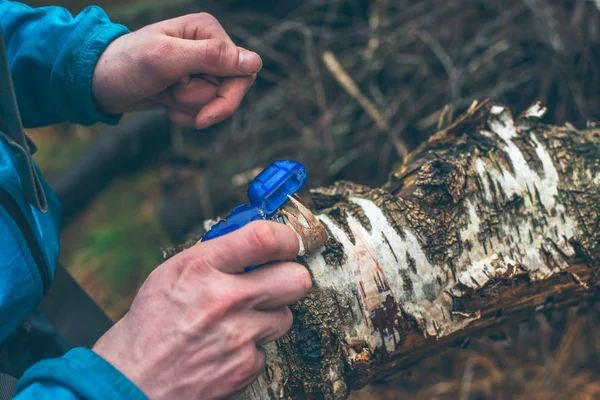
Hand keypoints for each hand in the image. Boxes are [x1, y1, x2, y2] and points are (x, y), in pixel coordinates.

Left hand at [91, 13, 261, 128]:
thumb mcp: (168, 59)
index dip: (228, 97)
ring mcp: (202, 68)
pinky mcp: (194, 85)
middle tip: (174, 98)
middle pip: (233, 89)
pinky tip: (167, 106)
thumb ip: (212, 58)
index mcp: (208, 31)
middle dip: (202, 101)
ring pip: (217, 102)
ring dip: (189, 106)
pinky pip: (206, 109)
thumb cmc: (128, 64)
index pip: (243, 70)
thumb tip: (255, 62)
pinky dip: (187, 114)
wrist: (99, 83)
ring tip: (165, 93)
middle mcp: (209, 47)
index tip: (204, 117)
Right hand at [92, 221, 311, 399]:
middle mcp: (224, 299)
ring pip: (285, 316)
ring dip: (268, 316)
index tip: (288, 243)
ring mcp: (238, 336)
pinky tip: (227, 346)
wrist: (132, 379)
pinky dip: (251, 348)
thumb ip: (215, 254)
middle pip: (296, 279)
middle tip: (276, 281)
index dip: (286, 238)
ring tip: (239, 320)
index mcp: (202, 268)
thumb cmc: (150, 323)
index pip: (264, 239)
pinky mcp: (244, 367)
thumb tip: (253, 243)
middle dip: (290, 278)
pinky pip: (266, 349)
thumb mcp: (172, 272)